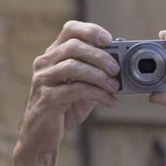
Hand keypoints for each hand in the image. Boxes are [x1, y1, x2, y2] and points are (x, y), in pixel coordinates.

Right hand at [23, 21, 120, 139]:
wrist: (43, 135)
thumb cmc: (65, 107)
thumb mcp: (84, 86)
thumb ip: (98, 73)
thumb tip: (123, 64)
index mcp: (54, 54)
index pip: (70, 29)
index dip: (91, 30)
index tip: (109, 40)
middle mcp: (45, 63)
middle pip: (73, 46)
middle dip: (100, 56)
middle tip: (117, 69)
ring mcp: (43, 79)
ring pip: (73, 67)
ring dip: (100, 76)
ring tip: (115, 88)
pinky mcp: (46, 98)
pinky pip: (74, 90)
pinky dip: (97, 94)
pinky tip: (110, 101)